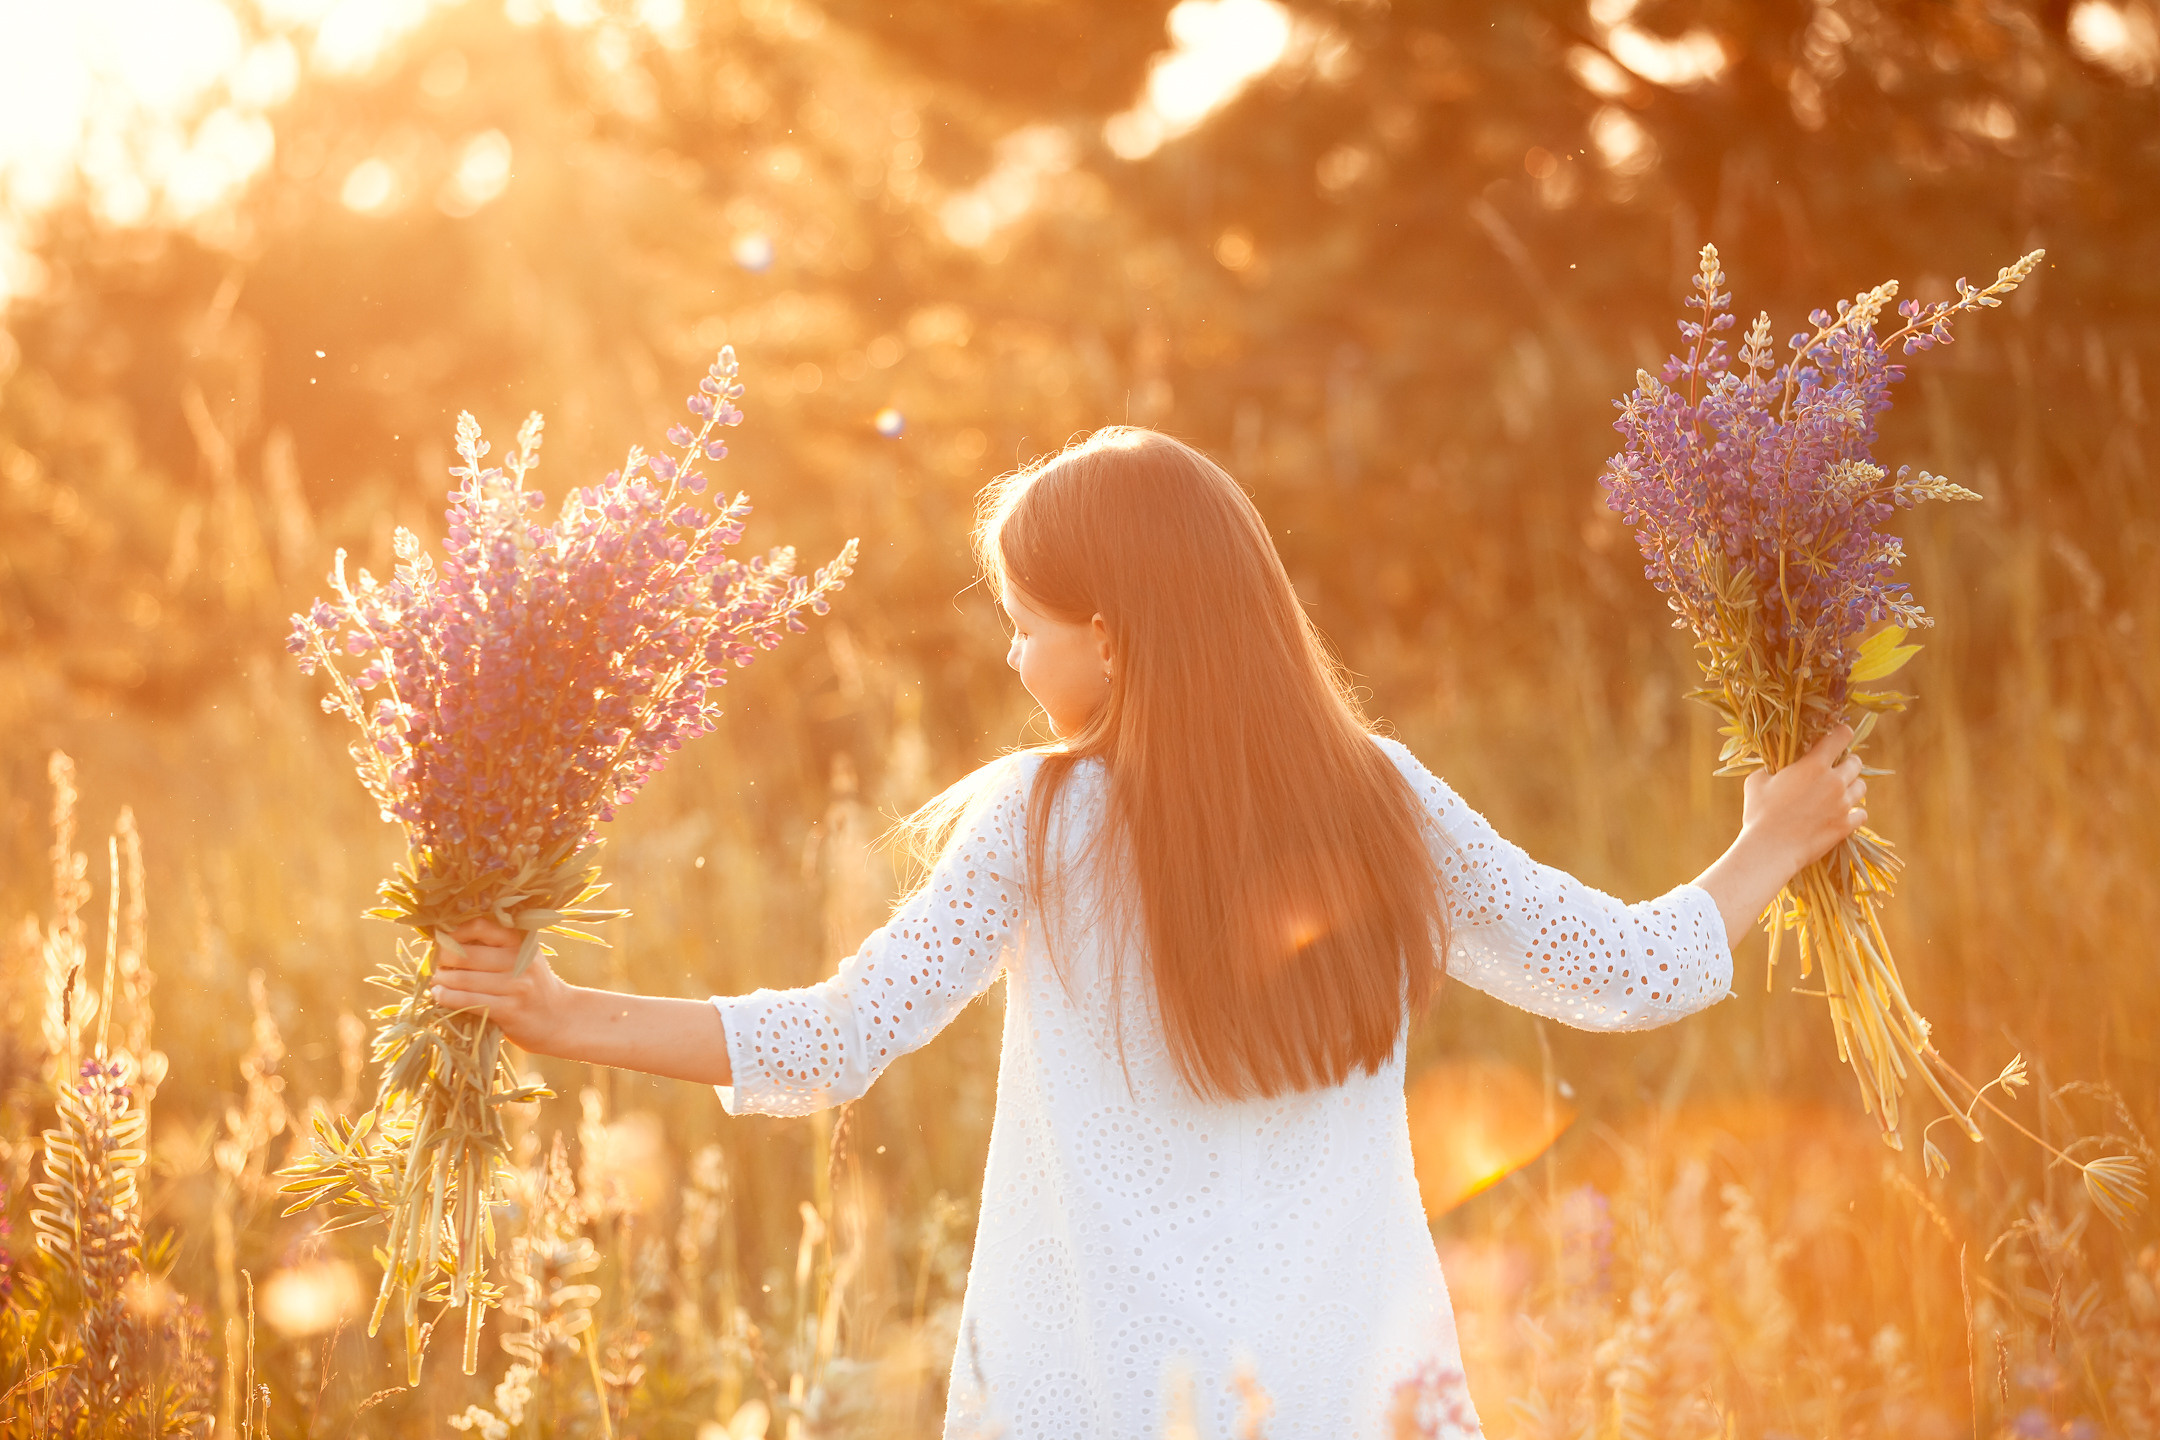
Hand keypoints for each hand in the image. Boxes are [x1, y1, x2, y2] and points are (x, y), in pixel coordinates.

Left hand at [431, 915, 573, 1054]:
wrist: (559, 1018)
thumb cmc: (532, 984)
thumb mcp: (525, 956)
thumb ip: (496, 944)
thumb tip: (448, 936)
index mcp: (522, 941)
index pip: (482, 926)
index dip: (456, 932)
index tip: (444, 940)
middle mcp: (520, 960)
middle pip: (467, 954)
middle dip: (443, 958)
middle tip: (435, 963)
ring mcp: (516, 986)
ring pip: (464, 979)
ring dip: (441, 979)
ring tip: (435, 980)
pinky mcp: (509, 1010)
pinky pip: (469, 1001)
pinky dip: (447, 997)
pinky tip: (439, 995)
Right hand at [1690, 722, 1869, 947]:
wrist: (1770, 849)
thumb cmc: (1759, 813)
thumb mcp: (1756, 781)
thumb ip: (1771, 768)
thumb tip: (1775, 768)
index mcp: (1813, 765)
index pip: (1841, 736)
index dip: (1841, 733)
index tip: (1838, 736)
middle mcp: (1835, 781)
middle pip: (1856, 763)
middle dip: (1847, 762)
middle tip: (1835, 769)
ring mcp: (1843, 805)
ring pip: (1861, 787)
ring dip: (1852, 787)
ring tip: (1838, 793)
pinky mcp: (1846, 826)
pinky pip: (1861, 813)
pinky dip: (1854, 812)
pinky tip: (1842, 814)